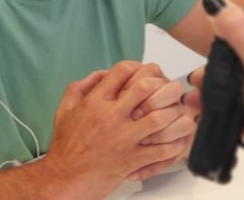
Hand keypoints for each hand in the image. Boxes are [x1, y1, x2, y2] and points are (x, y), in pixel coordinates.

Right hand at [44, 62, 187, 196]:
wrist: (65, 178)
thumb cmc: (66, 146)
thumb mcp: (65, 109)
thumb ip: (80, 87)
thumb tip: (101, 74)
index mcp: (95, 102)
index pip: (122, 71)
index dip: (138, 67)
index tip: (145, 71)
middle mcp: (111, 117)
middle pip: (145, 88)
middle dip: (161, 84)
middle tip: (168, 87)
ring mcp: (124, 138)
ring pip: (159, 118)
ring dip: (172, 113)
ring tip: (178, 111)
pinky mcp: (132, 159)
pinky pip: (161, 150)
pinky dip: (174, 144)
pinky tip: (177, 140)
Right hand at [192, 0, 243, 199]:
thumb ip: (240, 32)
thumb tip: (217, 4)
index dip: (237, 40)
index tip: (215, 47)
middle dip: (218, 72)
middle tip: (201, 79)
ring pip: (240, 89)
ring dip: (216, 93)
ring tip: (197, 99)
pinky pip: (240, 111)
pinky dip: (223, 111)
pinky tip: (207, 113)